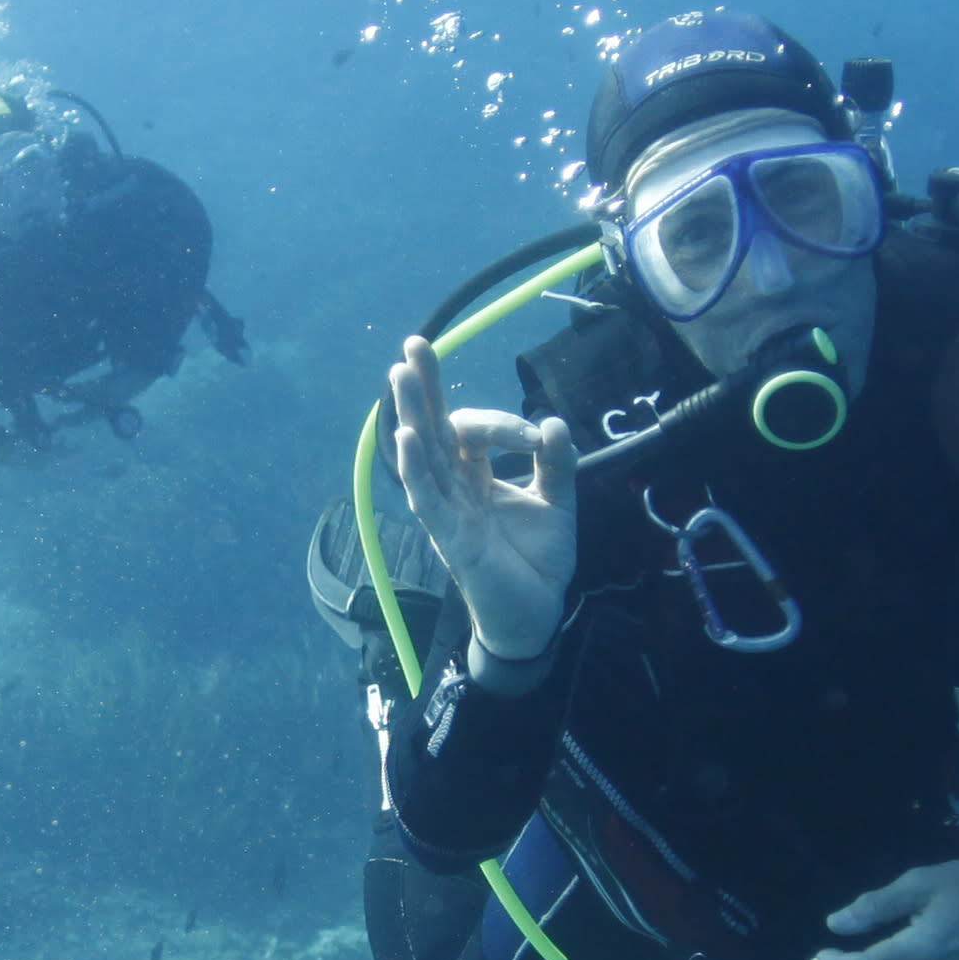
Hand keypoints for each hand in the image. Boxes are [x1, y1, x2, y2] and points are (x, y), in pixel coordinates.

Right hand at [386, 332, 576, 668]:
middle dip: (424, 388)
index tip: (537, 436)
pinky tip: (407, 436)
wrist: (537, 615)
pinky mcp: (450, 536)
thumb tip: (554, 422)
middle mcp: (456, 487)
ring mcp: (448, 510)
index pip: (474, 430)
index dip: (502, 422)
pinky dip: (416, 467)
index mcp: (477, 476)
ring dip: (413, 414)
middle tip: (413, 344)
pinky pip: (427, 498)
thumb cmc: (538, 560)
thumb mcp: (557, 503)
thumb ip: (557, 464)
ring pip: (424, 455)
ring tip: (401, 374)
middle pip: (434, 429)